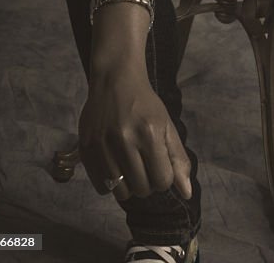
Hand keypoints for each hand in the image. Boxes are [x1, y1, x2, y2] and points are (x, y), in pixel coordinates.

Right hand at [78, 67, 191, 202]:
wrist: (115, 80)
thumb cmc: (145, 104)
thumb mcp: (167, 126)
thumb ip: (178, 159)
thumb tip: (187, 193)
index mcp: (149, 134)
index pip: (162, 181)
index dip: (163, 177)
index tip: (159, 164)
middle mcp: (124, 140)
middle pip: (142, 189)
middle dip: (147, 182)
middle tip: (144, 164)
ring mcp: (103, 145)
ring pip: (120, 192)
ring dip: (128, 184)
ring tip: (129, 166)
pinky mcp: (86, 149)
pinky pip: (101, 187)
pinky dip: (110, 183)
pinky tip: (114, 166)